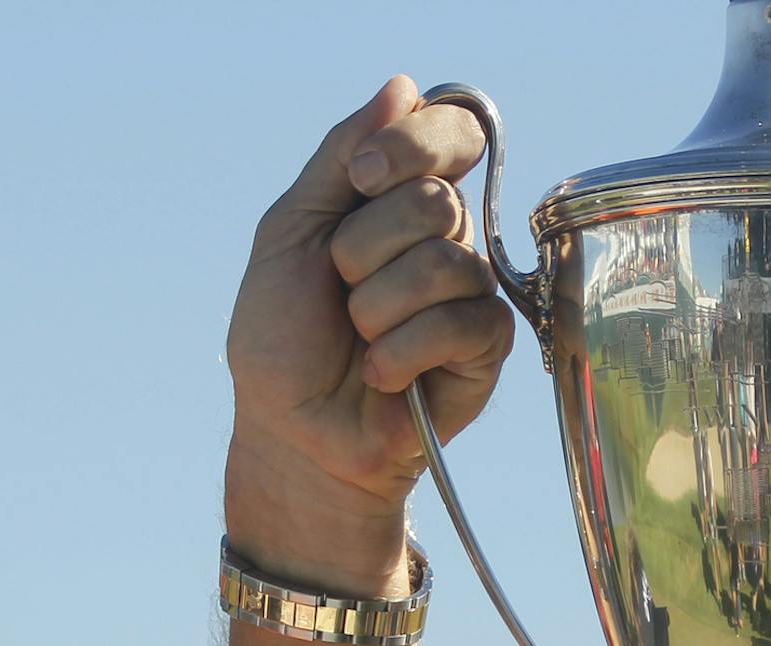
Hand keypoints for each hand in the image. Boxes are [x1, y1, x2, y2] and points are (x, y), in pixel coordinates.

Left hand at [225, 75, 513, 592]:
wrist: (291, 434)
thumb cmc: (283, 340)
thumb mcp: (290, 232)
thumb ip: (340, 157)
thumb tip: (401, 87)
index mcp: (403, 198)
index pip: (451, 129)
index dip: (412, 144)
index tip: (359, 180)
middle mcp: (448, 237)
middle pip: (437, 200)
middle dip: (364, 250)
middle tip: (340, 291)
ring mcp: (471, 293)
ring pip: (445, 263)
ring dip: (375, 309)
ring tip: (358, 341)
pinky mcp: (487, 351)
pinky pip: (461, 323)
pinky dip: (399, 353)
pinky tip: (382, 375)